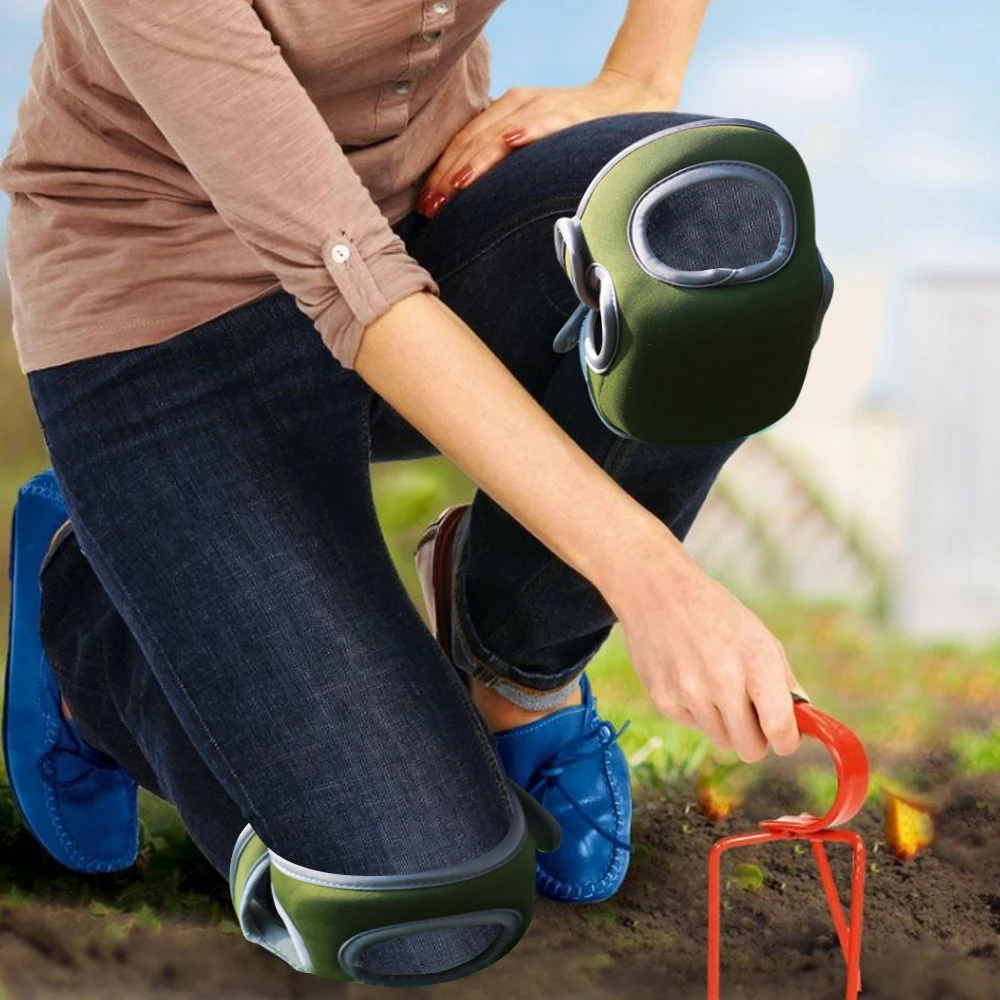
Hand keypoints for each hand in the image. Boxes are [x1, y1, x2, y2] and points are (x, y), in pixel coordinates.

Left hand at [417, 69, 675, 217]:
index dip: (441, 173)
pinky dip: (530, 130)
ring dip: (477, 159)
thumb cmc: (575, 133)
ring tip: (456, 186)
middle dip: (449, 174)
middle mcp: (518, 105)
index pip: (463, 143)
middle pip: (473, 139)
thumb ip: (505, 163)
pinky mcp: (572, 113)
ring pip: (500, 132)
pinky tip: (513, 141)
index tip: (426, 205)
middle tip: (433, 206)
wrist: (626, 100)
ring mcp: (544, 107)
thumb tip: (472, 202)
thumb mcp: (532, 144)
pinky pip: (547, 121)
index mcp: (504, 113)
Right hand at [602, 529, 809, 761]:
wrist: (657, 593)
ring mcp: (688, 692)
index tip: (785, 739)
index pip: (779, 728)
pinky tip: (689, 678)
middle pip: (750, 748)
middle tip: (749, 713)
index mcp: (755, 659)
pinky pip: (693, 726)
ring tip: (713, 686)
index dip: (787, 741)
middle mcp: (721, 679)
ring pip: (721, 740)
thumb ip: (785, 683)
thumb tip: (802, 724)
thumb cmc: (715, 614)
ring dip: (724, 723)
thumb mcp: (760, 637)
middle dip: (756, 737)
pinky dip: (696, 711)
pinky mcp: (663, 700)